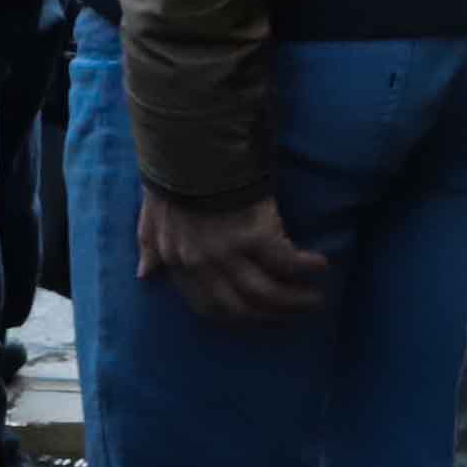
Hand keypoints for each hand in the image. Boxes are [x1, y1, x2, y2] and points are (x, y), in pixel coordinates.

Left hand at [136, 189, 326, 324]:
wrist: (190, 148)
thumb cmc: (172, 178)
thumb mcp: (151, 218)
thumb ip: (150, 247)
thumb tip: (145, 274)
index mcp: (179, 262)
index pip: (206, 304)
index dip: (233, 315)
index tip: (253, 315)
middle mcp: (204, 265)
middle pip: (241, 306)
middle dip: (268, 317)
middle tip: (290, 317)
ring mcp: (230, 252)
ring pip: (266, 292)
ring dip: (293, 301)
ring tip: (315, 300)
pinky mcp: (256, 235)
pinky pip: (287, 261)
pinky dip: (305, 266)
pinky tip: (321, 265)